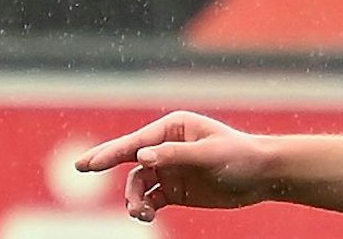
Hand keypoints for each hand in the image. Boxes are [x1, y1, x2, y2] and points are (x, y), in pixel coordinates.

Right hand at [74, 110, 273, 221]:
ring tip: (139, 212)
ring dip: (132, 199)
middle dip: (105, 161)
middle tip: (81, 167)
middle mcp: (166, 146)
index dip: (111, 152)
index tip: (89, 164)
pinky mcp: (173, 190)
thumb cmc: (241, 157)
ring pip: (136, 185)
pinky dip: (142, 209)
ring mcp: (168, 168)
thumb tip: (142, 155)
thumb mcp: (210, 155)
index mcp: (175, 127)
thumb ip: (176, 155)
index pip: (137, 141)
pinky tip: (146, 216)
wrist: (262, 176)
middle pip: (128, 156)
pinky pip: (147, 200)